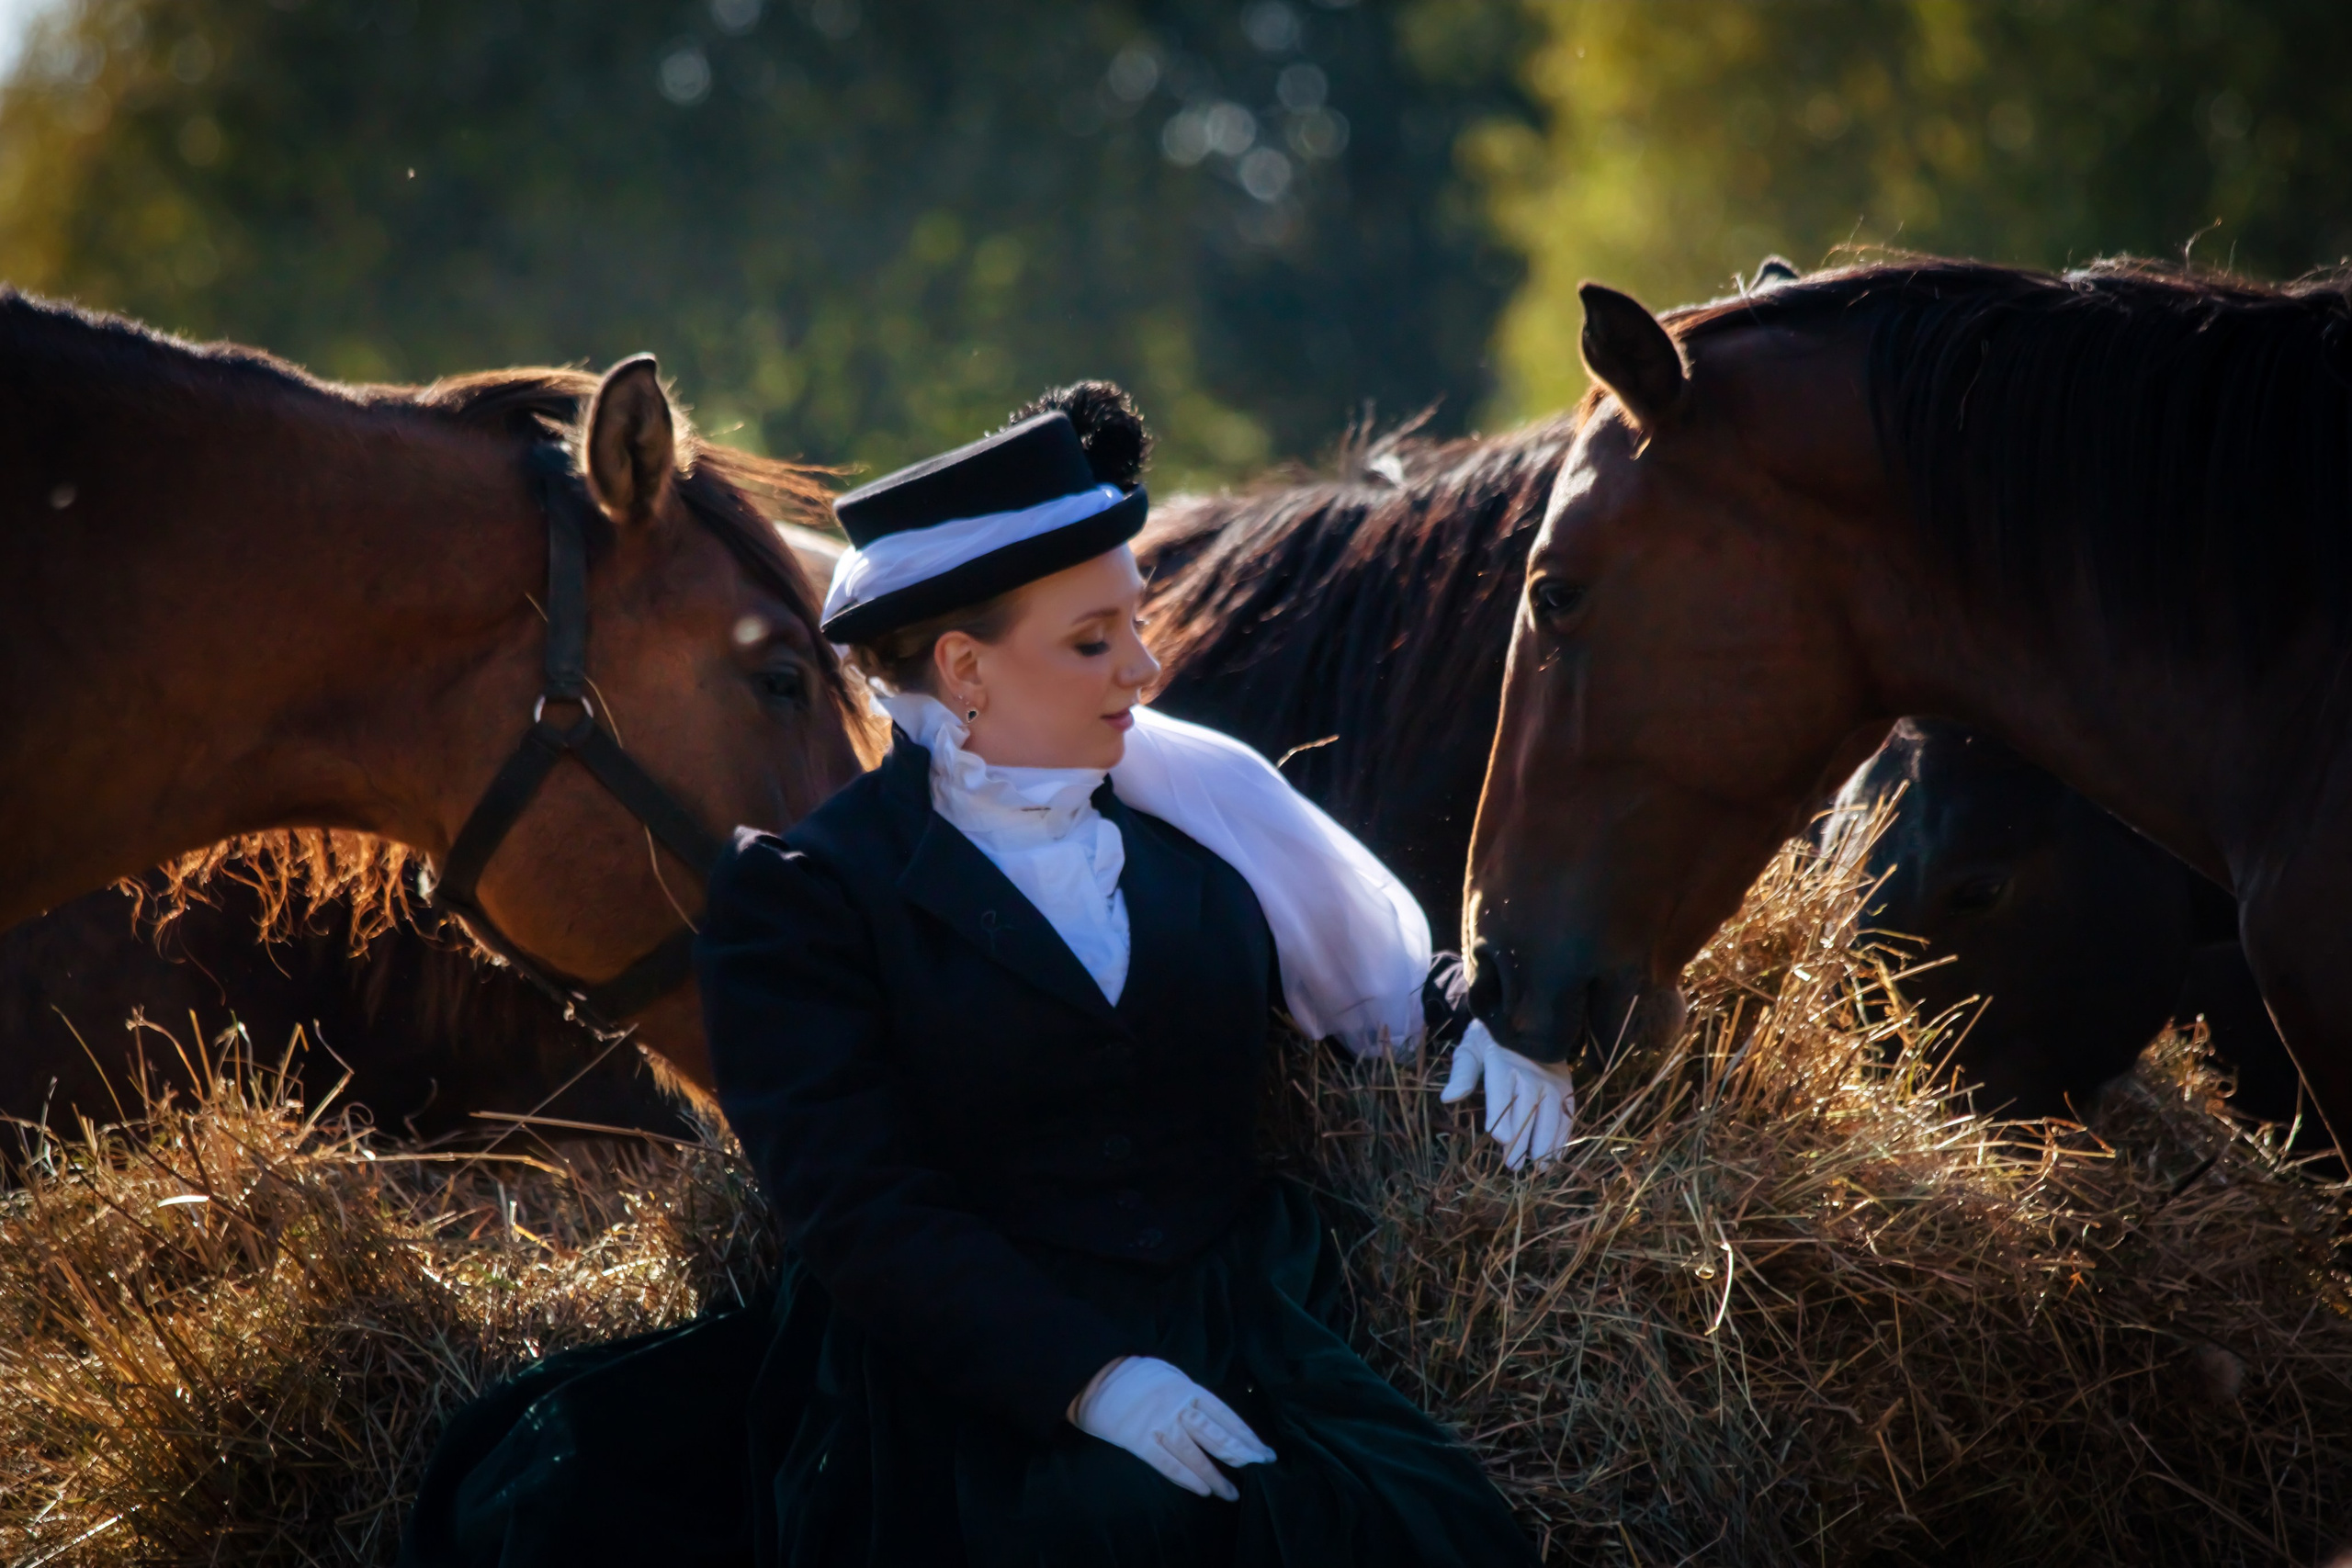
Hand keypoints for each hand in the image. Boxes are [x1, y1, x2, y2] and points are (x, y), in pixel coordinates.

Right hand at [1070, 1356, 1275, 1499]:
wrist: (1092, 1375)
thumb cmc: (1133, 1374)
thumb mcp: (1168, 1374)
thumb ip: (1189, 1394)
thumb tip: (1213, 1417)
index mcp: (1187, 1387)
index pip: (1224, 1415)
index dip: (1244, 1434)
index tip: (1262, 1449)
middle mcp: (1178, 1406)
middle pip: (1215, 1435)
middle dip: (1240, 1453)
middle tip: (1260, 1468)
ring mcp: (1158, 1424)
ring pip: (1195, 1454)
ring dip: (1215, 1476)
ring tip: (1231, 1493)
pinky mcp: (1138, 1440)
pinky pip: (1167, 1463)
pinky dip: (1186, 1478)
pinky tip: (1203, 1490)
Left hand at [1441, 1019, 1576, 1168]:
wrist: (1529, 1020)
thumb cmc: (1492, 1040)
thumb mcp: (1470, 1049)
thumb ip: (1461, 1074)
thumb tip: (1448, 1098)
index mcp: (1504, 1066)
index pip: (1503, 1096)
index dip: (1502, 1119)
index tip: (1499, 1138)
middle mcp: (1531, 1076)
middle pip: (1527, 1113)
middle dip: (1521, 1142)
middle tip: (1513, 1165)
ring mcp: (1552, 1083)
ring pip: (1551, 1119)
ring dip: (1545, 1145)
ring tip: (1538, 1168)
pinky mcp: (1566, 1087)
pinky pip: (1567, 1116)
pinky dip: (1563, 1138)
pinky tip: (1555, 1156)